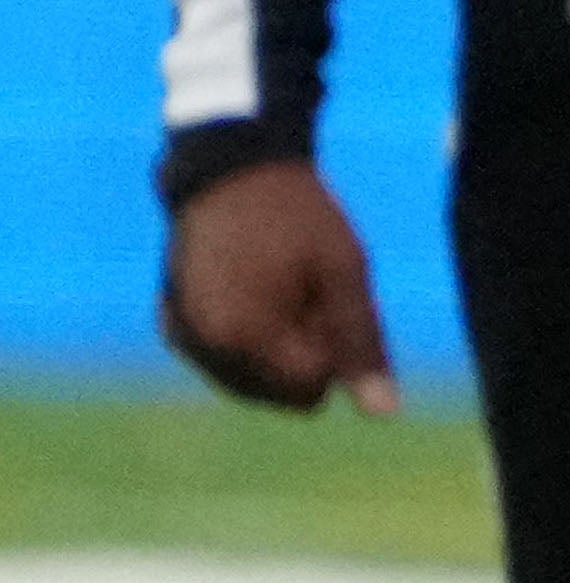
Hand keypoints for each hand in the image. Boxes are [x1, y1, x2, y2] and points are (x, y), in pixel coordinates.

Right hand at [158, 162, 393, 414]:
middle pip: (281, 394)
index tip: (324, 297)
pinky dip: (250, 343)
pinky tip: (255, 292)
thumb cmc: (299, 216)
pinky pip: (228, 363)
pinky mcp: (175, 326)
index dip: (332, 347)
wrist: (230, 168)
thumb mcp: (345, 274)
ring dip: (278, 350)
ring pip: (255, 383)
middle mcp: (203, 346)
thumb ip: (362, 346)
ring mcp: (184, 337)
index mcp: (244, 336)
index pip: (311, 389)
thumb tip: (382, 414)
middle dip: (304, 354)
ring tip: (278, 287)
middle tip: (302, 291)